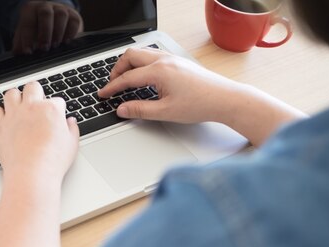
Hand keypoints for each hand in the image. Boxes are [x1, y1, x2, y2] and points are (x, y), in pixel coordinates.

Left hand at [0, 82, 78, 181]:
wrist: (31, 174)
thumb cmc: (52, 162)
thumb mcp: (72, 145)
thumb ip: (72, 129)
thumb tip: (70, 122)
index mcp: (51, 109)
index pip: (56, 100)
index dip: (57, 109)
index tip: (56, 118)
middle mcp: (30, 107)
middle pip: (32, 87)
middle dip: (36, 93)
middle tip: (37, 104)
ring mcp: (13, 115)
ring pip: (11, 93)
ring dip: (16, 98)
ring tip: (20, 108)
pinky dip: (0, 113)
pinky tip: (6, 120)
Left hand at [12, 1, 82, 54]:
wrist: (52, 19)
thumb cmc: (36, 29)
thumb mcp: (25, 34)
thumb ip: (20, 44)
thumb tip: (17, 56)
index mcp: (30, 10)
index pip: (28, 22)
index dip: (27, 37)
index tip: (28, 52)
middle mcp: (45, 7)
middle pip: (45, 14)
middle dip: (45, 32)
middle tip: (44, 48)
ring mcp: (61, 9)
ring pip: (61, 15)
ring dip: (58, 32)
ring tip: (55, 46)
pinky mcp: (73, 15)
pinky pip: (74, 21)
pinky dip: (71, 33)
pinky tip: (67, 43)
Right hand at [99, 47, 305, 144]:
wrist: (225, 99)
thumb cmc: (200, 104)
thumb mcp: (165, 112)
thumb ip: (140, 110)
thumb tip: (122, 109)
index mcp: (159, 71)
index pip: (127, 78)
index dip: (111, 87)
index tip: (102, 94)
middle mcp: (164, 60)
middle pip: (131, 56)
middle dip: (117, 70)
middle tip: (111, 85)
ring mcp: (172, 58)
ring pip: (142, 53)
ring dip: (129, 64)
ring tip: (124, 80)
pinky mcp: (178, 61)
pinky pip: (153, 56)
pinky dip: (141, 64)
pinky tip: (143, 78)